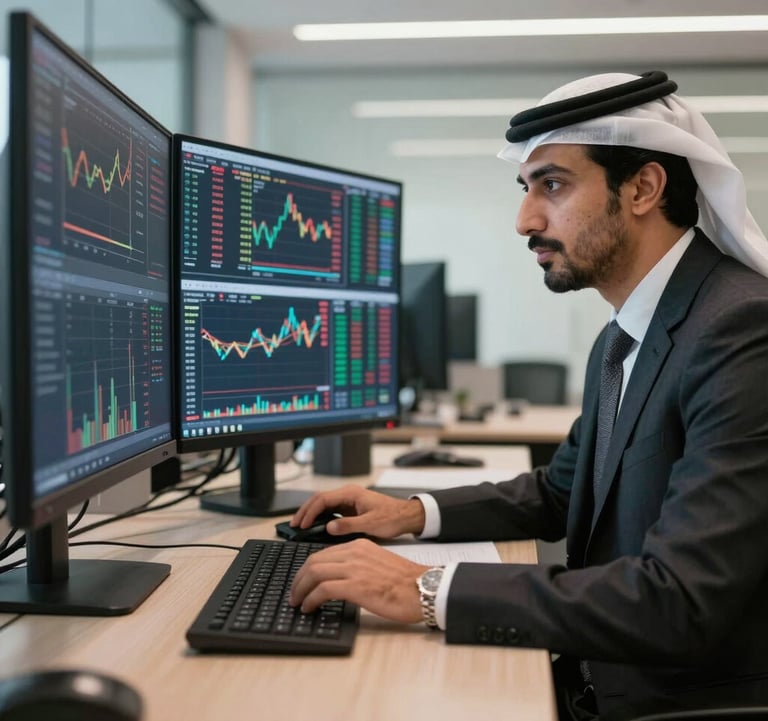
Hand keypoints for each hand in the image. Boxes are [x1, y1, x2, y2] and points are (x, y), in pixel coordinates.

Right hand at [290, 484, 425, 538]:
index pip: (323, 499)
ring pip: (323, 504)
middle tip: (294, 525)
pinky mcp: (350, 508)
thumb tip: (329, 528)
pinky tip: (314, 526)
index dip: (310, 511)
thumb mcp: (371, 523)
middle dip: (305, 511)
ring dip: (311, 513)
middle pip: (319, 499)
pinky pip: (330, 510)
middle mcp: (348, 494)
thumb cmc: (393, 517)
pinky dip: (320, 517)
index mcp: (351, 494)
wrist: (406, 516)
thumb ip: (349, 525)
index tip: (302, 524)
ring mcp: (349, 501)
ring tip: (300, 526)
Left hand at [290, 538, 428, 622]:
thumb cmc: (405, 583)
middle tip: (294, 594)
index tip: (302, 582)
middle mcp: (354, 552)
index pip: (323, 554)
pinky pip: (323, 589)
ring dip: (301, 589)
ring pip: (314, 572)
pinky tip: (310, 608)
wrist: (424, 588)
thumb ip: (358, 566)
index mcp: (359, 545)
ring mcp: (355, 568)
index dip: (307, 570)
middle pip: (313, 561)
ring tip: (298, 603)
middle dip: (299, 579)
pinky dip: (311, 599)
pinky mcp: (356, 585)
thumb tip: (338, 581)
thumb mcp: (377, 564)